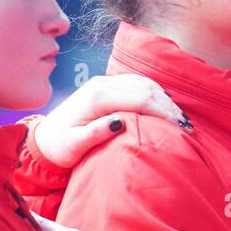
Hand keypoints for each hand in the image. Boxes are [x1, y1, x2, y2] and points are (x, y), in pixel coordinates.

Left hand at [33, 74, 185, 167]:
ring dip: (164, 99)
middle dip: (168, 106)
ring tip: (180, 118)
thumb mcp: (73, 146)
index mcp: (96, 97)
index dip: (162, 112)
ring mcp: (105, 82)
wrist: (44, 139)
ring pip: (144, 83)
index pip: (139, 98)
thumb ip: (95, 134)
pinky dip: (155, 93)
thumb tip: (119, 122)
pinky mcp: (108, 86)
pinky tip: (166, 106)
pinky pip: (138, 84)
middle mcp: (102, 84)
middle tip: (186, 126)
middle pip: (145, 88)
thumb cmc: (59, 147)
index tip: (180, 128)